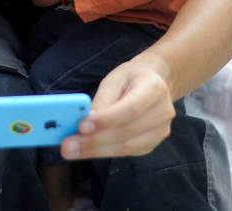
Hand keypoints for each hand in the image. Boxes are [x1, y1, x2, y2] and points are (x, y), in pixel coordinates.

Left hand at [59, 61, 174, 159]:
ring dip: (96, 151)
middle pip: (126, 132)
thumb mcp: (114, 78)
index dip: (105, 120)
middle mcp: (163, 112)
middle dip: (94, 141)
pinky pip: (127, 152)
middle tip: (68, 146)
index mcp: (155, 89)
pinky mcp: (152, 144)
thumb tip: (86, 121)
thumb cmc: (131, 78)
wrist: (153, 83)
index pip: (130, 109)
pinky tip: (88, 150)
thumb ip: (102, 99)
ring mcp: (160, 131)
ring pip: (126, 147)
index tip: (81, 126)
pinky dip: (105, 152)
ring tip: (73, 150)